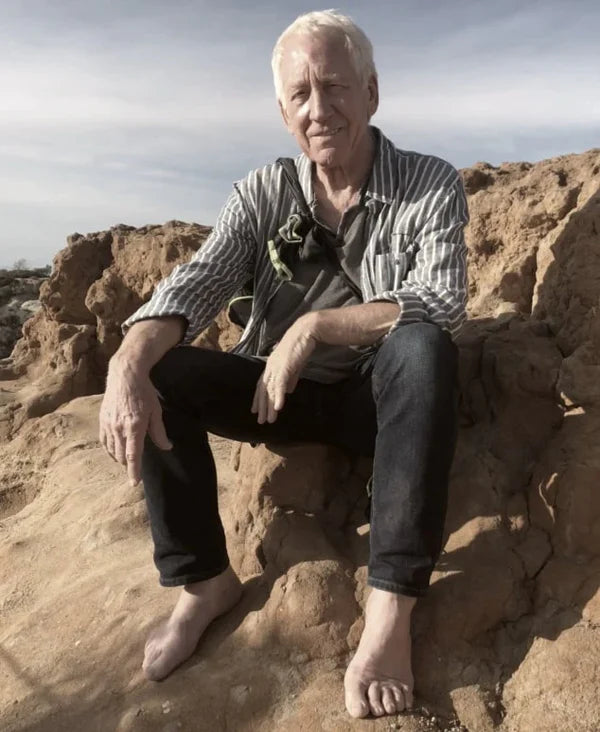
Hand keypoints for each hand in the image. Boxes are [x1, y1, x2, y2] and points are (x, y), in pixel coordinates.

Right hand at [99, 355, 171, 485]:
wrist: (125, 375)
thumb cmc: (144, 393)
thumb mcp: (156, 411)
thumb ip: (159, 432)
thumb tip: (167, 447)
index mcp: (135, 426)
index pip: (133, 455)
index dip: (134, 471)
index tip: (134, 483)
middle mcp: (119, 427)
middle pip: (122, 456)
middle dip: (128, 464)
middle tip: (136, 467)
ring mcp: (108, 424)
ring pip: (112, 450)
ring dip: (119, 457)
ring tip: (127, 458)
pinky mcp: (102, 420)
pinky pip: (104, 441)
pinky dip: (110, 449)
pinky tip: (116, 449)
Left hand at [251, 315, 316, 423]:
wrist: (306, 332)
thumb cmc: (301, 347)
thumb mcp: (294, 366)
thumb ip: (290, 378)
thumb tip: (288, 391)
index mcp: (271, 366)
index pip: (262, 385)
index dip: (259, 398)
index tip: (256, 411)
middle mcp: (270, 367)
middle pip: (263, 390)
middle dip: (262, 407)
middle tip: (261, 421)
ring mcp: (276, 367)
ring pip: (270, 390)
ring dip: (269, 406)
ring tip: (269, 419)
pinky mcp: (284, 366)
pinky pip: (280, 384)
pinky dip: (278, 396)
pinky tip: (278, 407)